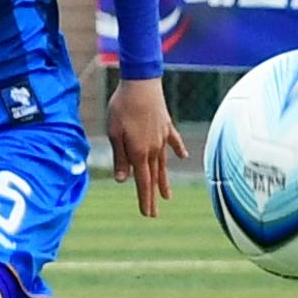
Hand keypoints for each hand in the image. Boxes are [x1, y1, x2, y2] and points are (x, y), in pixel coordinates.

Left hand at [108, 76, 186, 217]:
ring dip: (164, 181)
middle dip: (153, 197)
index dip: (144, 199)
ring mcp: (162, 137)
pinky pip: (174, 141)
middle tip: (154, 214)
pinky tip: (183, 157)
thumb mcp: (114, 133)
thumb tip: (123, 180)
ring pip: (163, 164)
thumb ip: (120, 157)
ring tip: (167, 196)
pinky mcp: (166, 125)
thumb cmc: (122, 107)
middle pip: (154, 177)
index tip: (147, 214)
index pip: (143, 182)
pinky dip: (178, 150)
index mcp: (139, 152)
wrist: (141, 83)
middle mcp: (154, 149)